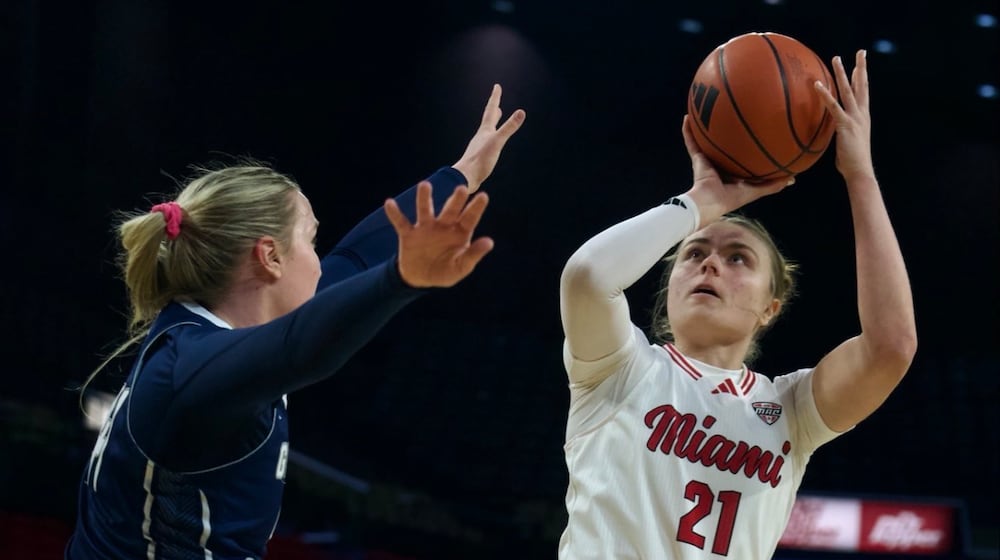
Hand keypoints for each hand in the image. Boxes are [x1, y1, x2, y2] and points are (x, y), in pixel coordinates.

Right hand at [384, 181, 493, 287]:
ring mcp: (425, 228)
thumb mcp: (461, 267)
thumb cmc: (445, 271)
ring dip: (424, 199)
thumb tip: (489, 242)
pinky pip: (401, 222)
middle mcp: (443, 226)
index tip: (483, 196)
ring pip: (425, 210)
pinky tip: (389, 203)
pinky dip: (395, 213)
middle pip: (450, 210)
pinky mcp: (409, 235)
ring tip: (424, 185)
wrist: (420, 279)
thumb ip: (474, 255)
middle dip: (455, 200)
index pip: (469, 218)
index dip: (476, 208)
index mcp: (459, 233)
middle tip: (461, 188)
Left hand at [452, 84, 526, 192]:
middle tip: (496, 102)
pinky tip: (491, 144)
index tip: (497, 86)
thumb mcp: (497, 142)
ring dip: (493, 124)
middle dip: (494, 110)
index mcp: (485, 131)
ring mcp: (480, 146)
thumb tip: (521, 112)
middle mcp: (481, 136)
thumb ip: (509, 128)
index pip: (491, 110)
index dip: (495, 97)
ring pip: (488, 131)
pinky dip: (492, 138)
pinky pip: (487, 143)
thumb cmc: (480, 160)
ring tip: (495, 120)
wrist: (465, 177)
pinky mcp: (480, 157)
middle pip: (488, 119)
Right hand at [681, 114, 792, 225]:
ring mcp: (707, 160)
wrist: (710, 202)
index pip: (738, 157)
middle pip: (722, 146)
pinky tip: (687, 117)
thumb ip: (773, 185)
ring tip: (704, 111)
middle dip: (724, 134)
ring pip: (705, 141)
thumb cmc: (732, 198)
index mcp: (732, 172)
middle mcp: (719, 165)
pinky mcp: (697, 158)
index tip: (751, 135)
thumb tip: (793, 179)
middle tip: (729, 117)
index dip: (743, 148)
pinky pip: (691, 141)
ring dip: (703, 128)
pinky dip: (687, 131)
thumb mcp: (756, 190)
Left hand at [815, 50, 874, 183]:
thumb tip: (834, 130)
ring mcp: (854, 118)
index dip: (862, 77)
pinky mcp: (845, 125)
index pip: (864, 93)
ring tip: (836, 58)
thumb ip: (842, 132)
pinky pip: (833, 106)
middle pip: (861, 86)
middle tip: (860, 52)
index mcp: (863, 117)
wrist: (859, 171)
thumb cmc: (852, 161)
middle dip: (860, 67)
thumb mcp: (848, 141)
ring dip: (842, 73)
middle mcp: (862, 114)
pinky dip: (825, 94)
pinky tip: (817, 84)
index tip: (860, 64)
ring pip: (848, 91)